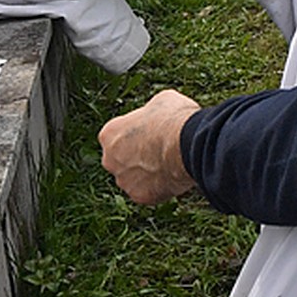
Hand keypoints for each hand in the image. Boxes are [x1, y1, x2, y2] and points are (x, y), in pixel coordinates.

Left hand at [99, 89, 200, 204]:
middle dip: (137, 157)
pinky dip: (159, 187)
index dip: (137, 135)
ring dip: (147, 174)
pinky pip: (148, 192)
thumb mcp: (160, 101)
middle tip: (159, 151)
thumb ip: (150, 112)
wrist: (187, 144)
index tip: (151, 134)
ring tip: (169, 164)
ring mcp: (123, 179)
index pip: (118, 136)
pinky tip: (173, 176)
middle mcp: (109, 159)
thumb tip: (156, 114)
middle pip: (122, 160)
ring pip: (134, 178)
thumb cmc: (173, 120)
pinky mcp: (139, 195)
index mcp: (109, 134)